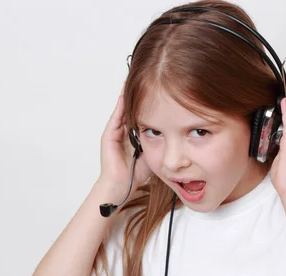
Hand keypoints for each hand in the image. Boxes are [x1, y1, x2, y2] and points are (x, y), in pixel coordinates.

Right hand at [98, 83, 151, 198]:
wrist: (121, 186)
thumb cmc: (135, 174)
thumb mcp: (154, 153)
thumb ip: (161, 142)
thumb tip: (177, 135)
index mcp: (133, 135)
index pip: (142, 114)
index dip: (149, 103)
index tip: (157, 90)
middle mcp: (123, 131)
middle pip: (131, 108)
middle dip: (139, 95)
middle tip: (146, 79)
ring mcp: (114, 132)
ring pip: (123, 109)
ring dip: (128, 96)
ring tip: (134, 81)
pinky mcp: (108, 136)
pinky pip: (116, 118)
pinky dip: (120, 106)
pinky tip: (125, 95)